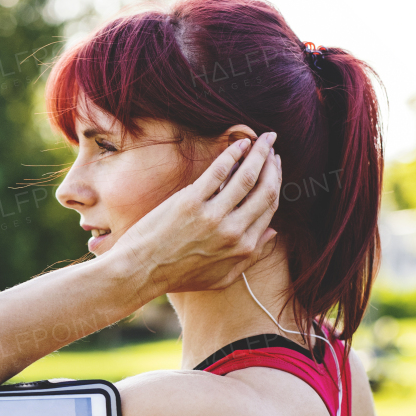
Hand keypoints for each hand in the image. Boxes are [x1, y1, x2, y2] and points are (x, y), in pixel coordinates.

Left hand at [108, 131, 281, 297]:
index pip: (269, 208)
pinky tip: (240, 143)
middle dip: (273, 165)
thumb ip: (250, 257)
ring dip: (259, 153)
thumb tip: (273, 231)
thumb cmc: (177, 276)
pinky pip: (218, 172)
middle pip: (265, 190)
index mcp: (243, 247)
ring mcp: (212, 215)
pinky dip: (232, 154)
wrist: (141, 271)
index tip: (274, 168)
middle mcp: (233, 231)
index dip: (275, 184)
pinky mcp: (190, 202)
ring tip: (263, 139)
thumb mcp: (221, 277)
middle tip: (272, 148)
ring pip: (247, 177)